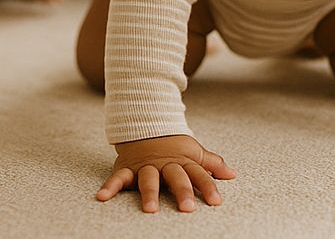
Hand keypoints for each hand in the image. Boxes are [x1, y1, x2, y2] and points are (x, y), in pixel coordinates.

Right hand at [96, 135, 235, 212]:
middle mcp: (165, 164)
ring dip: (149, 193)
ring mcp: (146, 166)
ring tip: (150, 210)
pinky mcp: (128, 167)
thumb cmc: (174, 144)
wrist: (145, 123)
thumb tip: (232, 174)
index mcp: (183, 161)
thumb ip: (211, 163)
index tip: (216, 202)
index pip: (199, 174)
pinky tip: (102, 197)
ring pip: (148, 179)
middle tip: (187, 208)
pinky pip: (118, 178)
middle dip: (181, 191)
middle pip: (175, 177)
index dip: (208, 187)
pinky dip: (110, 187)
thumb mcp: (193, 151)